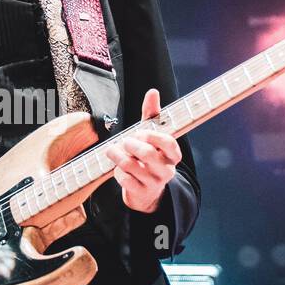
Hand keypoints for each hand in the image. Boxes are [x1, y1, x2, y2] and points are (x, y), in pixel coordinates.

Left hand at [104, 87, 180, 213]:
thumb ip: (152, 114)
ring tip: (112, 150)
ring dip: (118, 156)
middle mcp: (166, 170)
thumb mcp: (151, 136)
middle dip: (131, 144)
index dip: (153, 136)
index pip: (169, 143)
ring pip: (132, 166)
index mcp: (173, 155)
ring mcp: (154, 183)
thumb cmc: (148, 156)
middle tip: (124, 141)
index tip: (140, 132)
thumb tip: (153, 92)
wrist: (146, 190)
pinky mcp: (140, 192)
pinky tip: (116, 168)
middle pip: (148, 154)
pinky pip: (125, 180)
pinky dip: (117, 172)